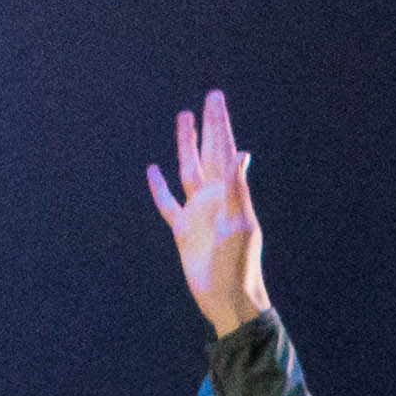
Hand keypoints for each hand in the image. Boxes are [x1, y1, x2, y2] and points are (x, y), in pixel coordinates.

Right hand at [143, 89, 272, 336]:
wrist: (228, 298)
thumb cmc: (239, 265)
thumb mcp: (240, 225)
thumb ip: (237, 189)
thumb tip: (242, 154)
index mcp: (229, 194)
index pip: (224, 150)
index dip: (219, 124)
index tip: (215, 98)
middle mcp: (214, 197)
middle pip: (209, 152)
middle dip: (209, 125)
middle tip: (211, 97)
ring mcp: (197, 211)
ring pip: (188, 168)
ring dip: (186, 144)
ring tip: (184, 118)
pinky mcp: (183, 230)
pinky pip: (167, 203)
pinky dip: (159, 187)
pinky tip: (153, 171)